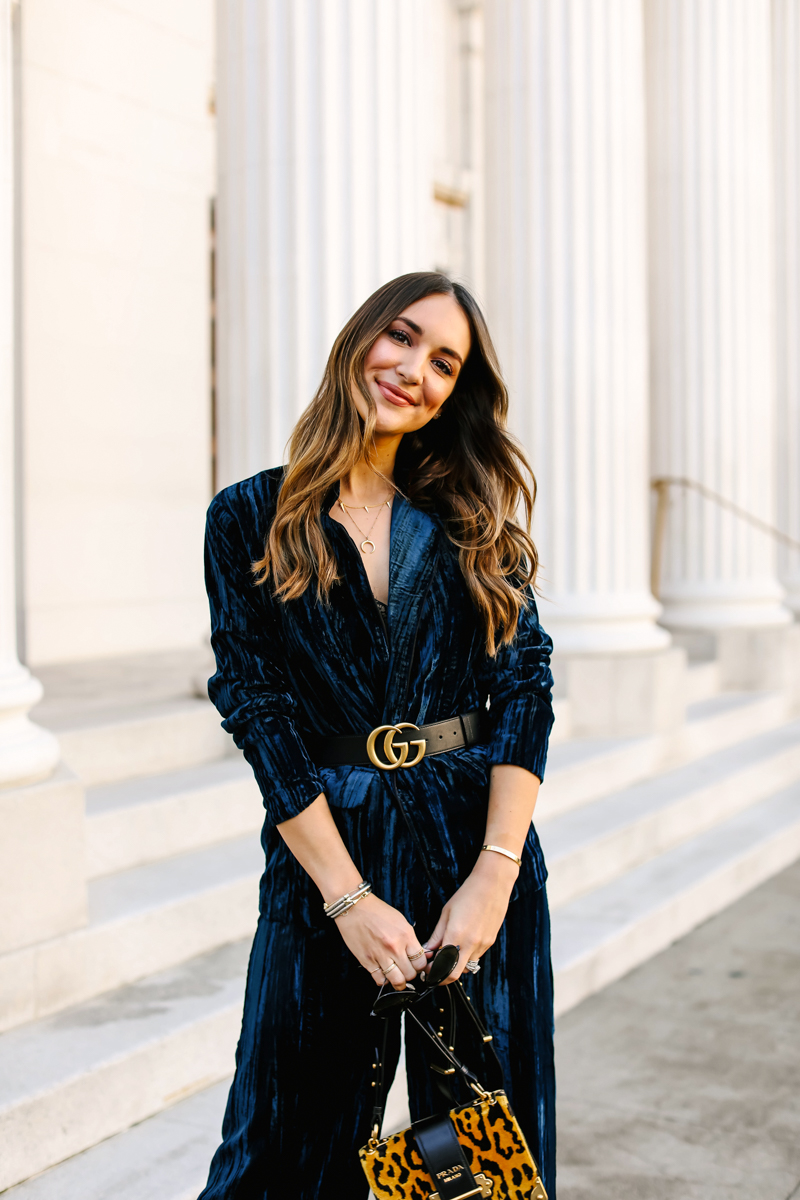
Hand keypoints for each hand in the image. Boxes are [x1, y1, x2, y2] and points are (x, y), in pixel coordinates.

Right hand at [334, 894, 426, 990]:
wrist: (354, 908)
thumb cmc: (376, 911)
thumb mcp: (400, 921)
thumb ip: (410, 939)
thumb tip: (419, 954)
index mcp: (406, 935)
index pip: (421, 962)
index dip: (420, 966)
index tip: (417, 966)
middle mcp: (394, 947)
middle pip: (410, 974)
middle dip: (410, 974)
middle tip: (407, 971)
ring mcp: (380, 956)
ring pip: (396, 981)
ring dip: (399, 982)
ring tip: (397, 977)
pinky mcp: (367, 961)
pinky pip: (379, 979)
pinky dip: (383, 980)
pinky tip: (383, 974)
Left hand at [425, 852, 518, 983]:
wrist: (492, 885)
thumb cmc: (467, 895)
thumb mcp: (446, 913)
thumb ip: (436, 935)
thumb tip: (427, 950)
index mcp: (456, 935)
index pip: (441, 966)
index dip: (432, 972)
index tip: (426, 970)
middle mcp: (470, 944)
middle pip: (454, 975)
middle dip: (441, 977)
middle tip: (434, 971)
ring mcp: (482, 945)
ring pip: (466, 967)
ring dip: (454, 966)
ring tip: (447, 956)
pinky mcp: (489, 943)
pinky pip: (475, 958)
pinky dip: (465, 958)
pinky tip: (461, 946)